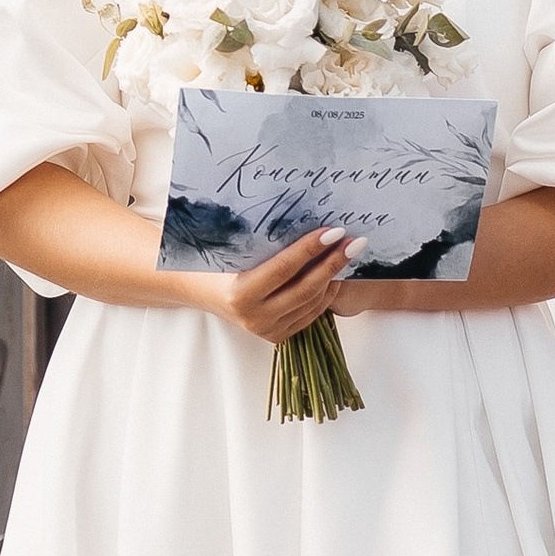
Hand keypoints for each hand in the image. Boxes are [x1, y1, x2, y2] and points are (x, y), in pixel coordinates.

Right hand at [194, 227, 362, 343]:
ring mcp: (267, 330)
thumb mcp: (234, 250)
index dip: (312, 249)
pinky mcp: (277, 336)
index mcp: (240, 294)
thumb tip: (309, 220)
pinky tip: (335, 275)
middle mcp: (255, 317)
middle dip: (333, 262)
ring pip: (312, 303)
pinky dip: (326, 294)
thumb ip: (267, 244)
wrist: (200, 291)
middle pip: (305, 288)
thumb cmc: (215, 262)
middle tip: (354, 241)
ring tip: (348, 254)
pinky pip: (310, 314)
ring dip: (334, 278)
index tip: (335, 231)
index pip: (285, 268)